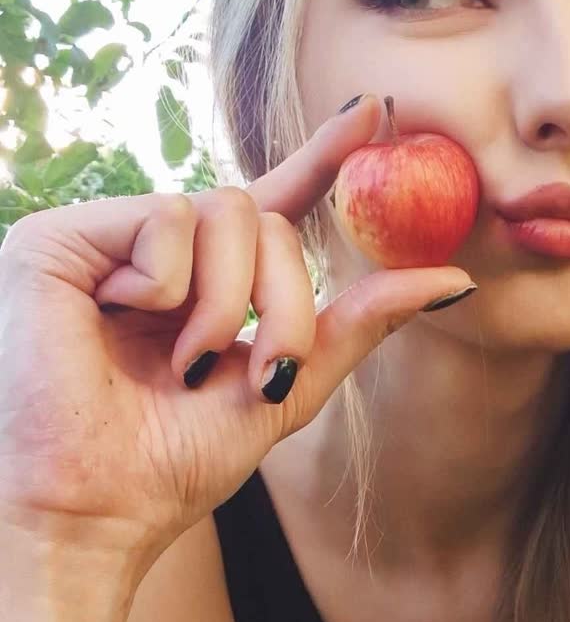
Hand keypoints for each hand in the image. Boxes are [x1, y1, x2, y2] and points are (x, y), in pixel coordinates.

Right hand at [0, 95, 476, 575]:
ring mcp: (105, 240)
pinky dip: (164, 286)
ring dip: (226, 304)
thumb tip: (459, 279)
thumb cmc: (173, 463)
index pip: (274, 203)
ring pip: (224, 211)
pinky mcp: (58, 238)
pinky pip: (164, 220)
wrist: (98, 510)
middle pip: (263, 218)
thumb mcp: (289, 385)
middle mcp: (155, 252)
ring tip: (182, 366)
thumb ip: (360, 323)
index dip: (323, 156)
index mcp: (205, 283)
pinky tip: (119, 325)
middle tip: (260, 371)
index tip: (377, 111)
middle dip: (282, 302)